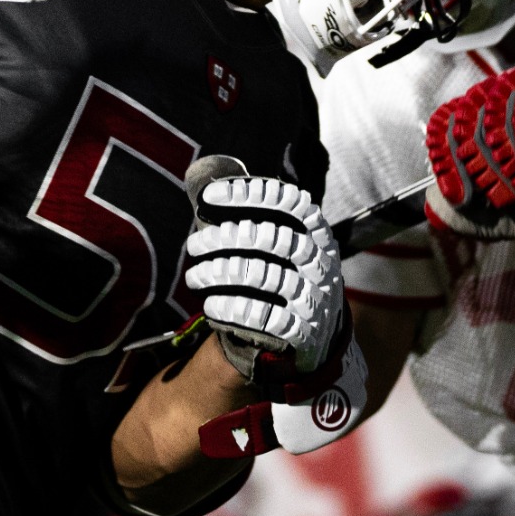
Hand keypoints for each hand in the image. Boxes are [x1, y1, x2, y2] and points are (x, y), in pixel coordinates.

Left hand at [183, 156, 367, 457]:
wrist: (315, 338)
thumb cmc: (284, 276)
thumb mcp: (278, 244)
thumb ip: (244, 214)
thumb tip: (198, 177)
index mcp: (315, 231)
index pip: (288, 200)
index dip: (249, 193)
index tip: (210, 196)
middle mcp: (320, 259)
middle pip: (270, 238)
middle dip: (224, 238)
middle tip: (194, 246)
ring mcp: (315, 296)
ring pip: (263, 276)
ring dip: (220, 274)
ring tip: (196, 277)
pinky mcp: (305, 330)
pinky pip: (265, 316)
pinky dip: (233, 310)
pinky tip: (212, 306)